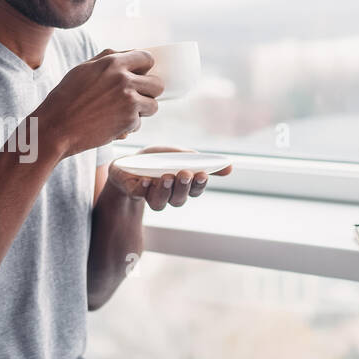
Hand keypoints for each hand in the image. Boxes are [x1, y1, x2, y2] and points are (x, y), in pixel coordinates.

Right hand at [33, 49, 163, 158]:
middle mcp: (124, 80)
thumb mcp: (82, 70)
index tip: (140, 76)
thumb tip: (126, 53)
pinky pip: (139, 123)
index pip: (147, 59)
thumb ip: (106, 59)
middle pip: (157, 84)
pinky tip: (110, 125)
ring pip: (153, 105)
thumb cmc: (65, 99)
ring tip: (123, 113)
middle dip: (148, 92)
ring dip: (141, 111)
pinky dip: (128, 126)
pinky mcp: (129, 121)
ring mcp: (128, 101)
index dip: (145, 69)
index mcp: (112, 63)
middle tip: (135, 98)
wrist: (55, 128)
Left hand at [108, 145, 232, 210]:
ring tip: (166, 177)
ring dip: (164, 190)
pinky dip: (143, 188)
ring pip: (159, 202)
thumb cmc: (157, 161)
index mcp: (181, 187)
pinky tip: (147, 180)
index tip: (203, 174)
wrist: (127, 164)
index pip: (194, 191)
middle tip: (184, 174)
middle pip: (179, 199)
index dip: (199, 185)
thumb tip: (231, 167)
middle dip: (183, 187)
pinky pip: (139, 194)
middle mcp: (167, 196)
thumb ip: (200, 162)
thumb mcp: (180, 156)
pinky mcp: (133, 192)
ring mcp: (149, 196)